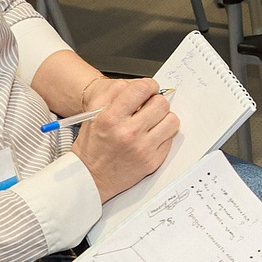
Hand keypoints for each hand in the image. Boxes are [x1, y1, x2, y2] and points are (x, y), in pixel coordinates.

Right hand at [66, 77, 178, 200]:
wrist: (90, 177)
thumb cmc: (92, 146)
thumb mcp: (93, 114)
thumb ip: (114, 94)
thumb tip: (139, 84)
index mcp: (111, 118)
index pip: (142, 89)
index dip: (149, 86)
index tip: (148, 89)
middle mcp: (128, 133)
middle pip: (161, 103)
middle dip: (156, 102)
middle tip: (149, 107)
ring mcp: (143, 148)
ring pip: (172, 120)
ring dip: (163, 118)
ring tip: (152, 122)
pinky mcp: (153, 161)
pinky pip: (170, 138)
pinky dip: (163, 134)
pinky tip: (151, 137)